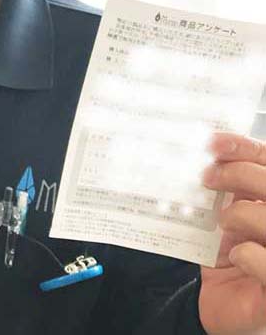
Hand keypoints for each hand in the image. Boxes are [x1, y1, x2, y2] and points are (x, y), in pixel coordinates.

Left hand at [199, 131, 265, 333]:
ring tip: (222, 222)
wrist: (222, 306)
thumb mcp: (224, 217)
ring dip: (243, 213)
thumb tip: (197, 157)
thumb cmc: (227, 256)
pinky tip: (236, 255)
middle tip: (207, 178)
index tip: (213, 142)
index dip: (244, 148)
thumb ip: (222, 190)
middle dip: (239, 173)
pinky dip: (251, 255)